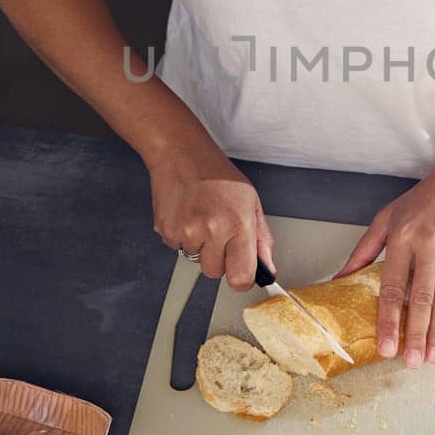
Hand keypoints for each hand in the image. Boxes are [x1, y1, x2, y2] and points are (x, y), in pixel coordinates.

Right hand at [148, 144, 275, 289]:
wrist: (183, 155)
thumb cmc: (219, 176)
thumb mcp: (251, 203)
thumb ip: (262, 240)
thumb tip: (267, 268)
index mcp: (238, 225)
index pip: (241, 277)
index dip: (242, 279)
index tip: (242, 273)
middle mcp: (212, 230)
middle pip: (215, 273)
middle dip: (218, 258)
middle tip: (219, 231)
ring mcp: (187, 232)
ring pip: (195, 260)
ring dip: (199, 246)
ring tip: (202, 217)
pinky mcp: (167, 231)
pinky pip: (178, 248)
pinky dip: (182, 237)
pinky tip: (188, 215)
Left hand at [333, 152, 434, 367]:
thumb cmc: (424, 198)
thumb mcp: (387, 217)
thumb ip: (363, 250)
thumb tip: (339, 279)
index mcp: (402, 236)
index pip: (392, 286)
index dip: (388, 319)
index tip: (386, 347)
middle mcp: (428, 243)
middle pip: (420, 298)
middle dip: (415, 334)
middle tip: (411, 363)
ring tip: (433, 358)